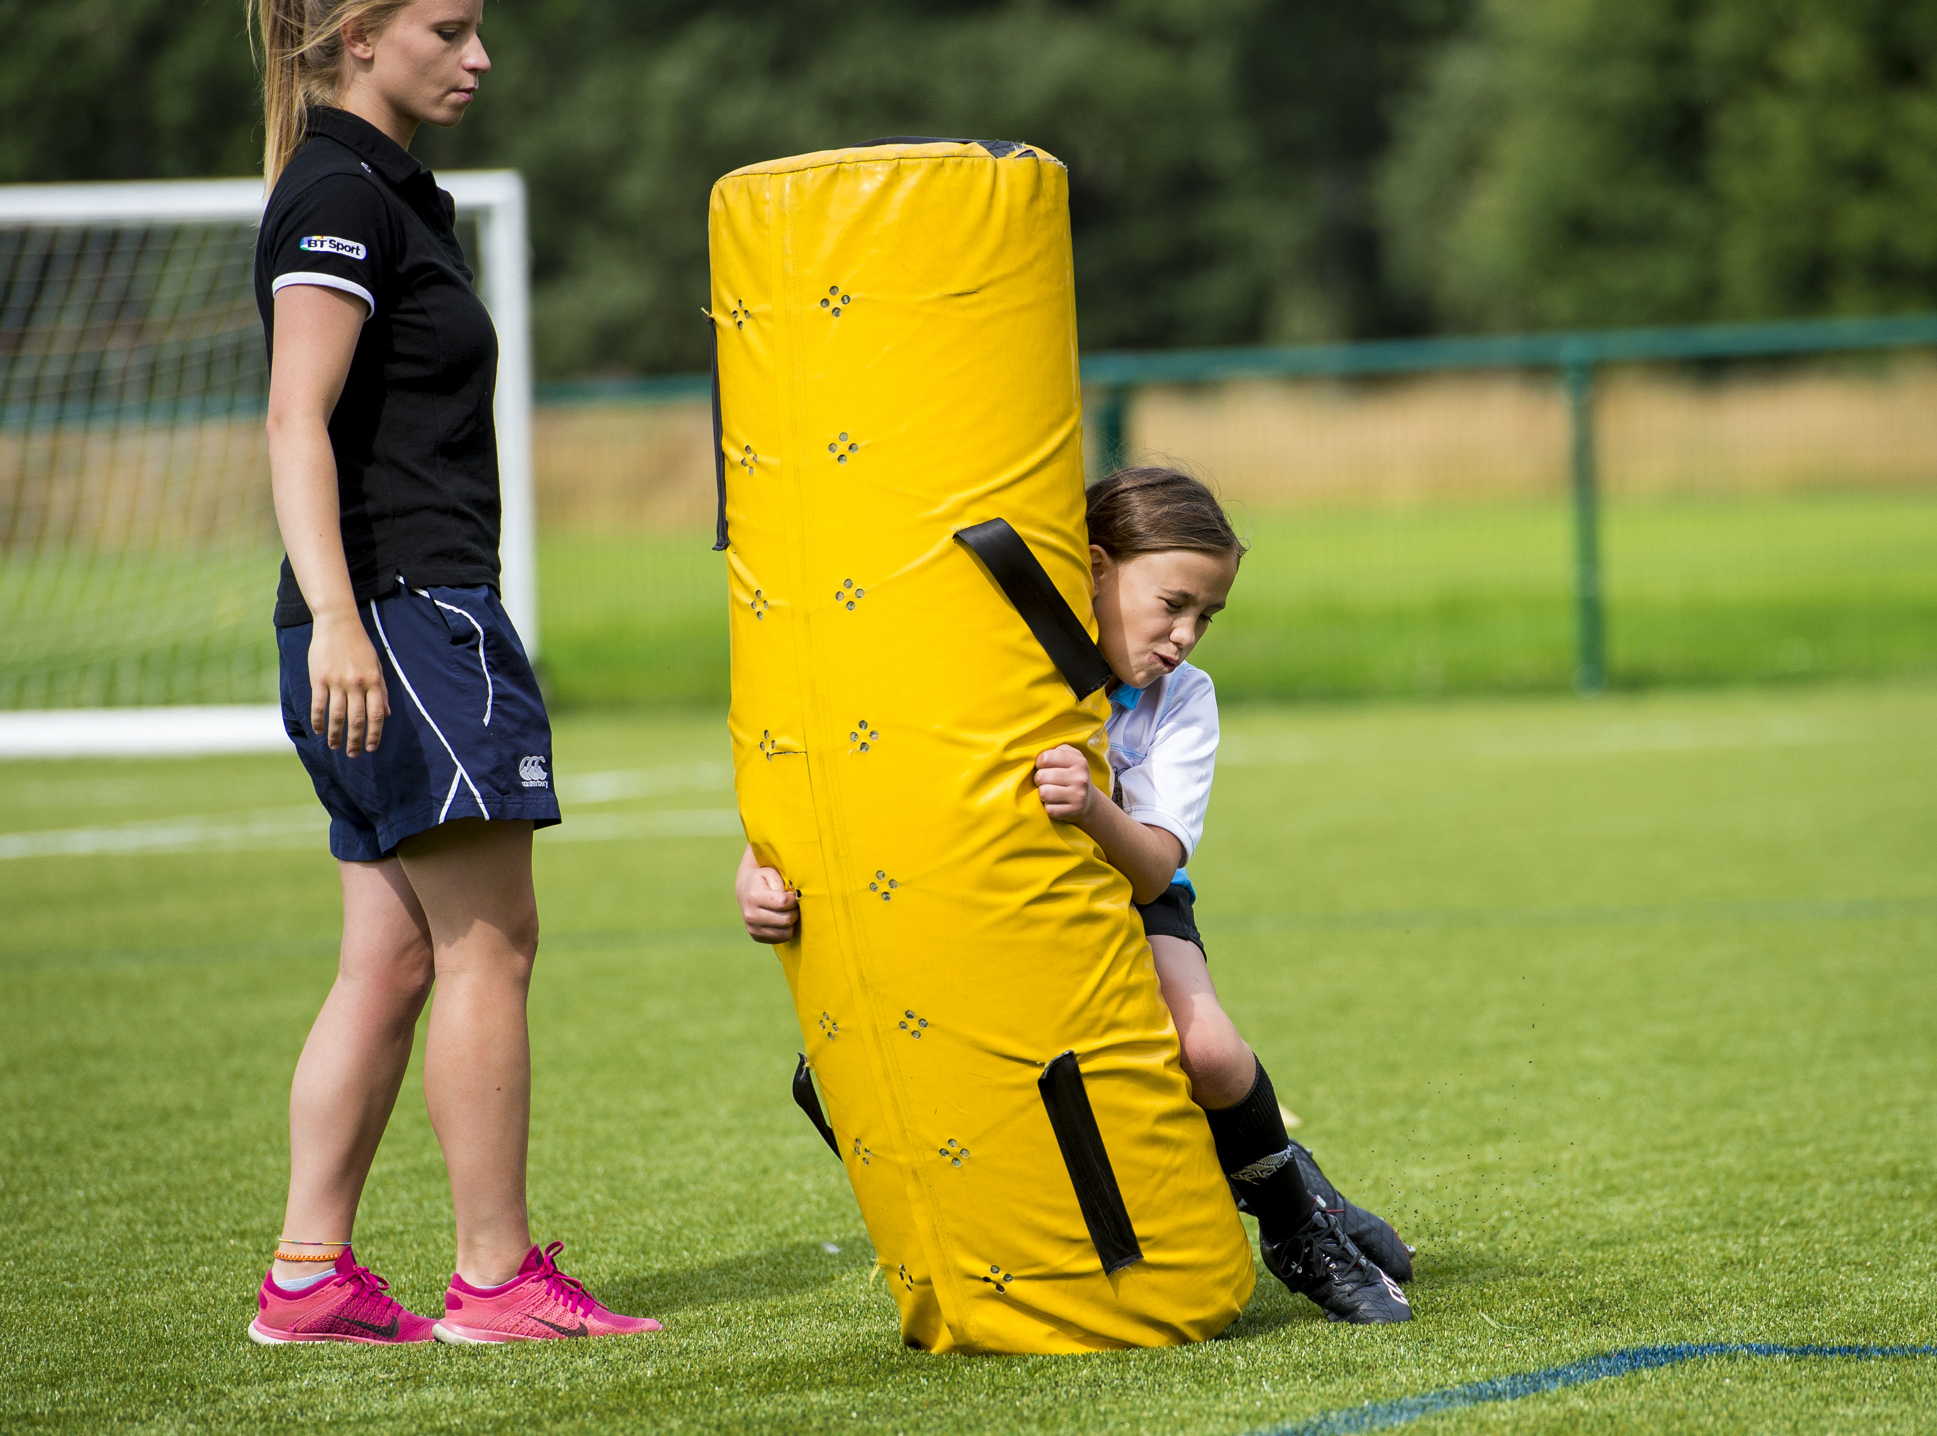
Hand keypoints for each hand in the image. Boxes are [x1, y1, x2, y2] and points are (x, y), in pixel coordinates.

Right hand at [307, 611, 388, 756]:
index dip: (374, 734)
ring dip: (335, 734)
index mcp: (373, 681)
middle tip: (353, 754)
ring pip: (336, 716)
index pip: (376, 715)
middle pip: (356, 719)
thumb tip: (387, 714)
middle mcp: (356, 683)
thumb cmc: (360, 646)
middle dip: (355, 740)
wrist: (338, 623)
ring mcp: (336, 681)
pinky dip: (318, 720)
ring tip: (334, 746)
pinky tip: (318, 730)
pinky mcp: (319, 678)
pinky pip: (318, 705)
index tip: (371, 748)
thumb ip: (382, 690)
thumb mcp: (377, 666)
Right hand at [737, 857, 799, 943]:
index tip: (792, 894)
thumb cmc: (763, 879)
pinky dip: (785, 930)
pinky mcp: (756, 937)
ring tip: (787, 912)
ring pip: (785, 933)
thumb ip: (781, 883)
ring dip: (791, 922)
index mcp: (754, 897)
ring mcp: (752, 928)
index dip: (793, 899)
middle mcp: (751, 915)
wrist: (745, 890)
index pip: (783, 903)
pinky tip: (781, 919)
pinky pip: (781, 939)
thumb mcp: (770, 873)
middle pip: (786, 920)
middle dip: (794, 911)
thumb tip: (792, 896)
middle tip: (792, 905)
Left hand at [1034, 744, 1094, 823]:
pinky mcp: (1074, 811)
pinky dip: (1049, 807)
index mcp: (1078, 761)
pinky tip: (1057, 803)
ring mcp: (1079, 796)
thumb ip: (1055, 750)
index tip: (1044, 767)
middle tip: (1047, 782)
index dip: (1040, 763)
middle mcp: (1080, 778)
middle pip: (1041, 776)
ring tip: (1051, 792)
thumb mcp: (1069, 757)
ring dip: (1043, 793)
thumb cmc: (1071, 775)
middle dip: (1039, 779)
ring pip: (1043, 793)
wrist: (1088, 801)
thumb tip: (1037, 755)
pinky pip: (1049, 809)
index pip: (1045, 758)